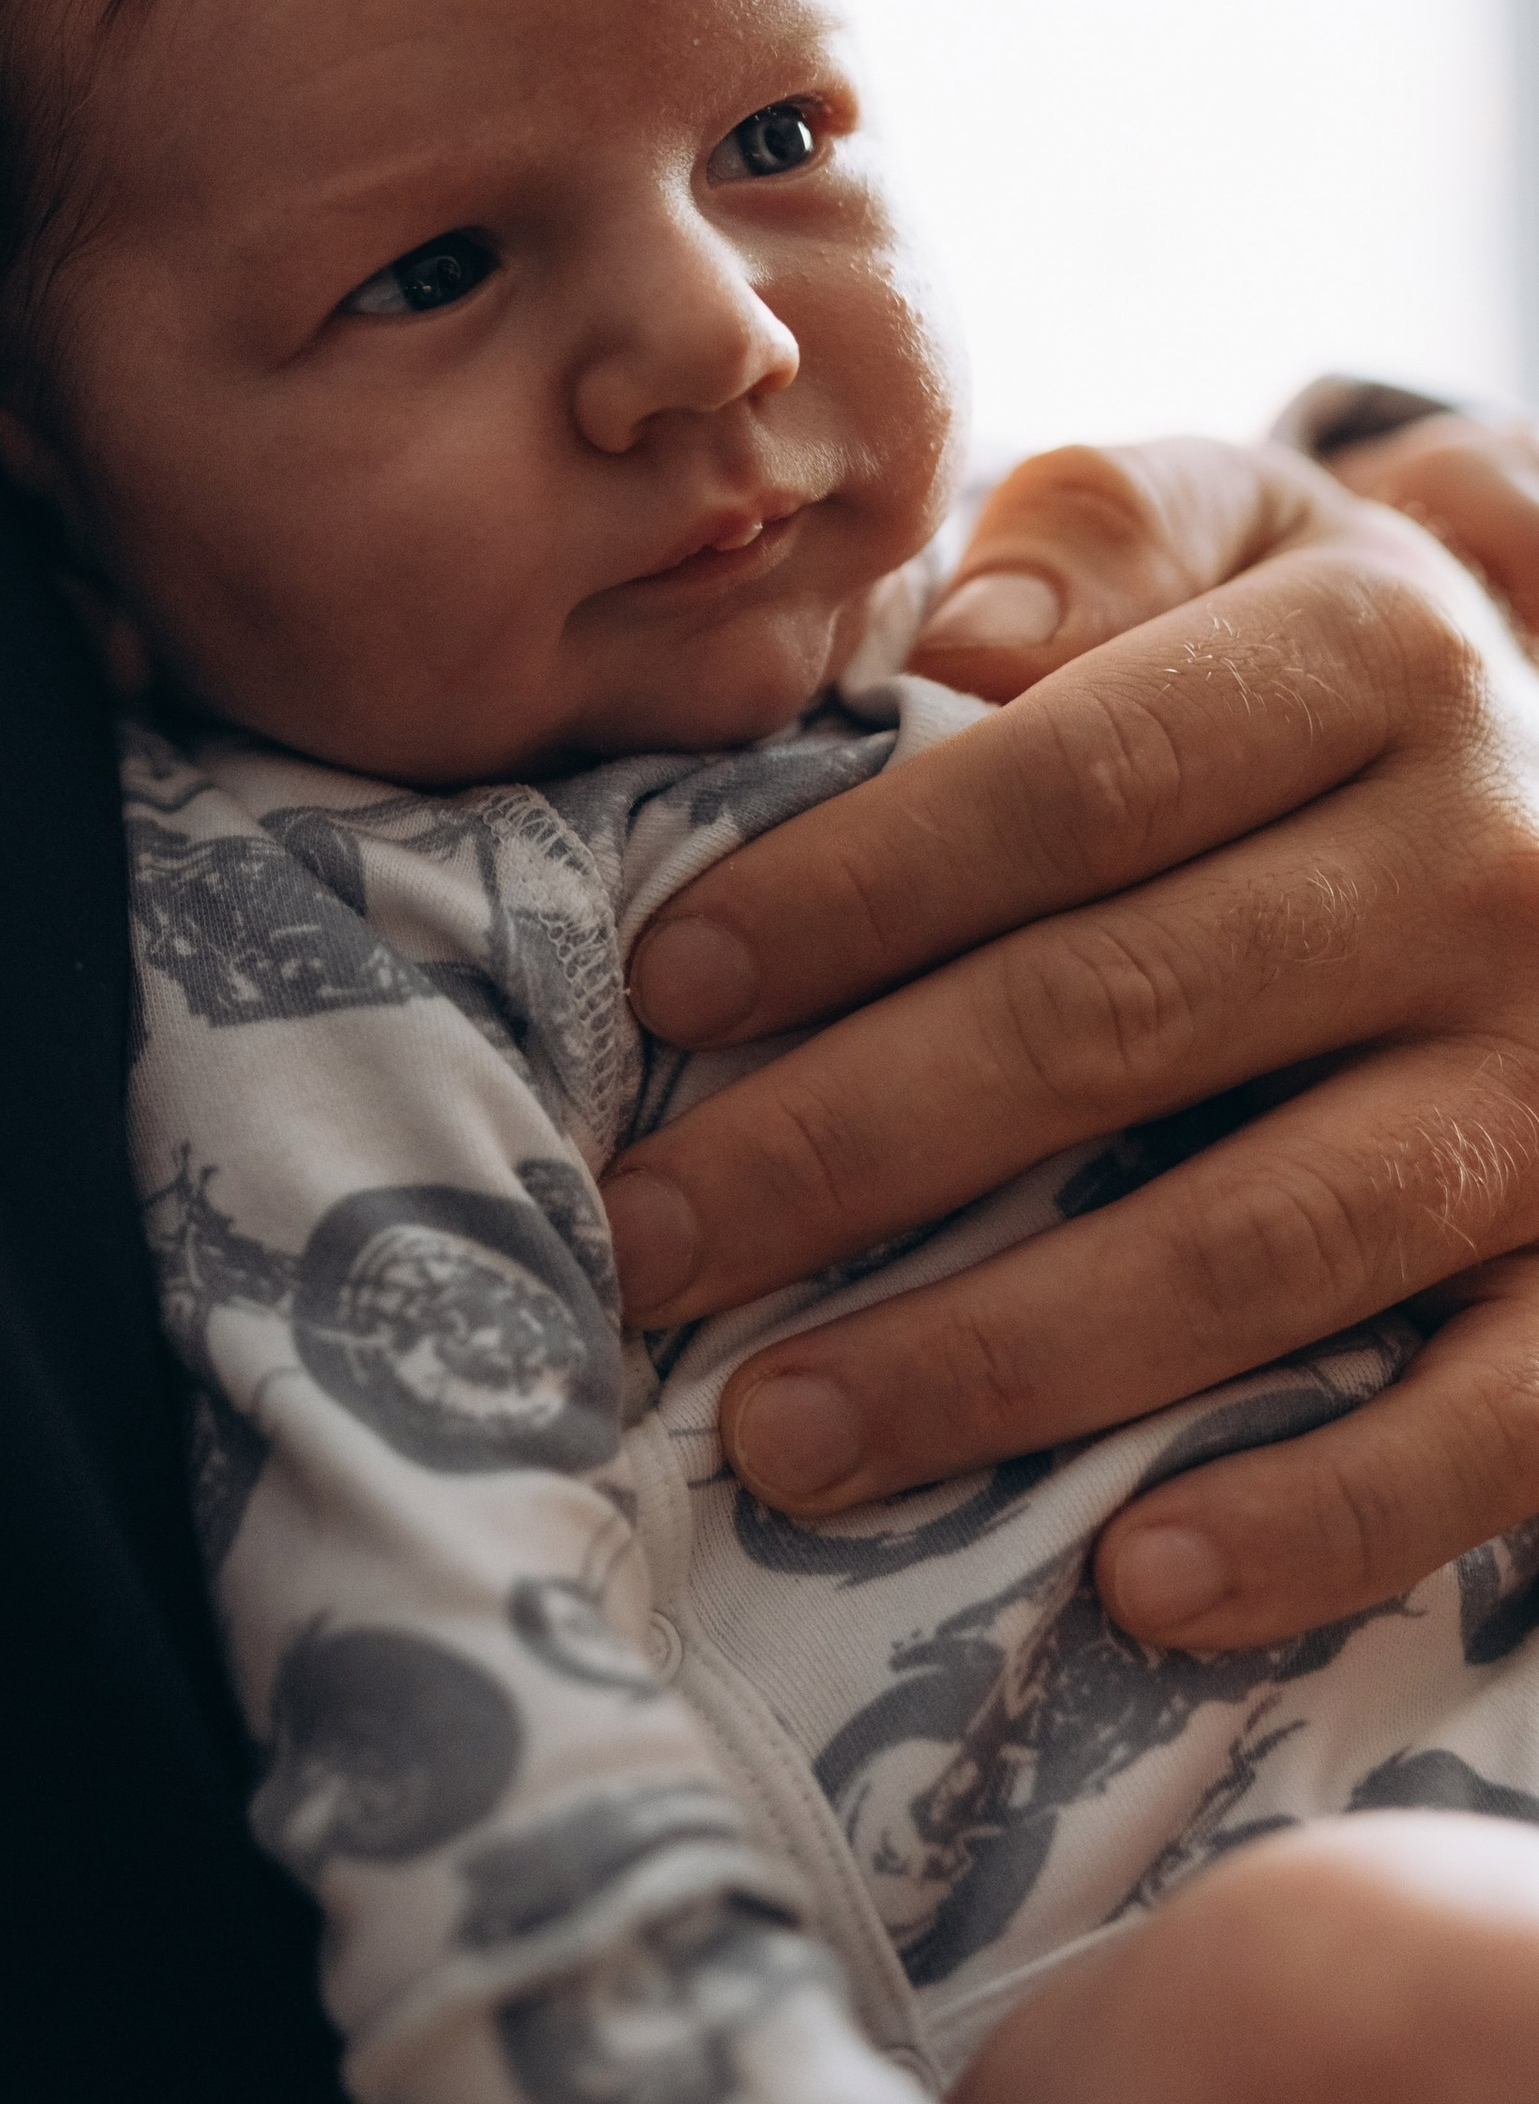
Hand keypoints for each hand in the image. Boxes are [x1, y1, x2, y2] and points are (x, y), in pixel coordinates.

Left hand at [604, 437, 1538, 1654]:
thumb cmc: (1309, 657)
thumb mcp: (1234, 519)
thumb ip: (1096, 540)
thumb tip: (957, 645)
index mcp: (1374, 661)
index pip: (1072, 784)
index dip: (857, 889)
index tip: (666, 986)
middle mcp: (1494, 868)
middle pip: (1126, 1017)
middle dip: (853, 1144)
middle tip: (650, 1242)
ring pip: (1271, 1236)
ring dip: (1011, 1354)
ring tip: (785, 1432)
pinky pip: (1498, 1421)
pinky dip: (1326, 1516)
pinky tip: (1136, 1584)